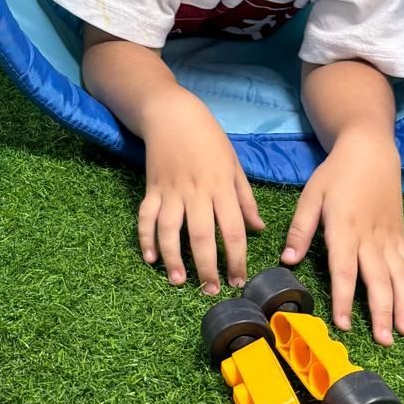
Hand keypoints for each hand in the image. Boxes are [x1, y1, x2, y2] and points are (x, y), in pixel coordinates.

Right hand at [137, 90, 264, 293]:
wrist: (170, 113)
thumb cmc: (208, 137)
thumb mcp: (233, 163)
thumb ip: (245, 198)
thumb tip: (258, 229)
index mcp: (221, 186)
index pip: (233, 230)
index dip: (237, 258)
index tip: (238, 279)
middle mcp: (196, 192)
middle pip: (201, 237)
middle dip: (206, 267)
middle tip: (210, 290)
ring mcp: (170, 191)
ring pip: (170, 231)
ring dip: (173, 258)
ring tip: (177, 282)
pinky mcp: (151, 188)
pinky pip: (146, 217)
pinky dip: (145, 238)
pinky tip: (150, 258)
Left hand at [280, 136, 403, 344]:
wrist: (371, 152)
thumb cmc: (336, 174)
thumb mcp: (311, 196)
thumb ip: (300, 229)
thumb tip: (286, 260)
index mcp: (344, 228)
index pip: (344, 270)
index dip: (343, 298)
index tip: (343, 323)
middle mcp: (370, 237)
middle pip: (378, 280)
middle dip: (381, 312)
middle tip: (383, 340)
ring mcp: (389, 238)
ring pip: (400, 277)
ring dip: (403, 305)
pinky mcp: (400, 236)